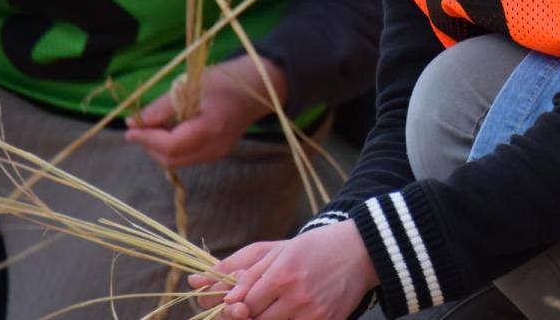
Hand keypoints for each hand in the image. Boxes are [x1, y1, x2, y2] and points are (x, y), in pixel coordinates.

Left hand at [125, 56, 287, 168]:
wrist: (256, 89)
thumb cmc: (225, 82)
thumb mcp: (190, 86)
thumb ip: (162, 107)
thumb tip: (134, 123)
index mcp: (210, 128)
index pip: (170, 146)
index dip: (146, 140)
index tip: (130, 130)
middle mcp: (214, 148)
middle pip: (171, 159)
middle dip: (150, 146)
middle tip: (140, 127)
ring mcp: (216, 154)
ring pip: (176, 161)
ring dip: (159, 148)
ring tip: (155, 126)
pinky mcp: (215, 154)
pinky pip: (186, 157)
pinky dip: (172, 147)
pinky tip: (170, 130)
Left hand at [189, 220, 379, 319]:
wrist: (361, 251)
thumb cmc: (313, 247)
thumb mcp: (275, 250)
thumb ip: (238, 268)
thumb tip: (198, 283)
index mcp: (281, 273)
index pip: (241, 304)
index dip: (234, 307)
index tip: (237, 304)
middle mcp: (296, 295)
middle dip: (249, 315)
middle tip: (256, 305)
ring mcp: (312, 312)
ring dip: (268, 319)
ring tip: (276, 306)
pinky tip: (291, 312)